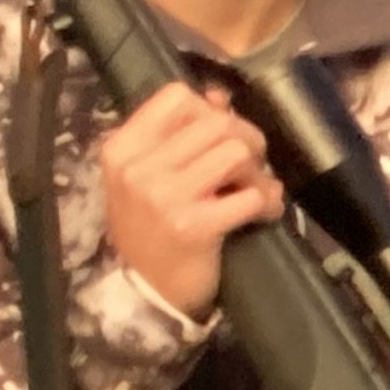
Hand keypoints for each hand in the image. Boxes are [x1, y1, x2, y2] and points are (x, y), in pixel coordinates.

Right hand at [98, 80, 282, 318]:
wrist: (145, 293)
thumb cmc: (149, 229)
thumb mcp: (146, 177)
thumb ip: (176, 135)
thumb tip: (218, 95)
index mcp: (122, 148)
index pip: (176, 96)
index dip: (210, 109)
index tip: (221, 132)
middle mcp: (138, 168)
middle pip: (216, 122)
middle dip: (246, 139)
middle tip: (250, 164)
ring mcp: (164, 197)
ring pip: (236, 152)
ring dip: (257, 171)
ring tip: (254, 189)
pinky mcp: (194, 226)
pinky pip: (250, 196)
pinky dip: (267, 202)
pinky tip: (263, 212)